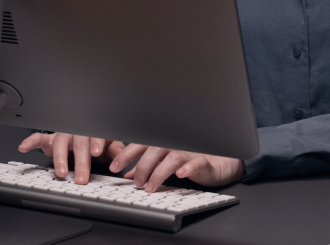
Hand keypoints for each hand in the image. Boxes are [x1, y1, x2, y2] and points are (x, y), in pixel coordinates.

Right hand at [18, 132, 125, 184]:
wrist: (81, 131)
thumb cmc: (94, 140)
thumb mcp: (108, 145)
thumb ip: (114, 150)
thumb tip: (120, 157)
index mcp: (92, 131)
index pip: (95, 135)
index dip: (95, 143)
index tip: (96, 152)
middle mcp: (76, 131)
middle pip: (78, 143)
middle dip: (80, 161)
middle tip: (82, 177)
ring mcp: (62, 134)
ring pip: (59, 142)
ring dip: (59, 157)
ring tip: (61, 172)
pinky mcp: (49, 139)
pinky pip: (38, 138)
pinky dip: (30, 142)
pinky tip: (23, 147)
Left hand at [109, 144, 245, 192]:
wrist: (216, 160)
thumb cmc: (188, 159)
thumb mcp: (163, 162)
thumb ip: (146, 166)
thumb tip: (127, 174)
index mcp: (161, 143)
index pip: (140, 145)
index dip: (126, 154)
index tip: (113, 166)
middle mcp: (173, 144)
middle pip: (154, 150)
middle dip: (141, 166)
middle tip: (135, 183)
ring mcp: (188, 151)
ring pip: (171, 157)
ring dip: (159, 172)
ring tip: (150, 186)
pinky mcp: (202, 161)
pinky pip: (195, 163)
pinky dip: (187, 168)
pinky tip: (180, 174)